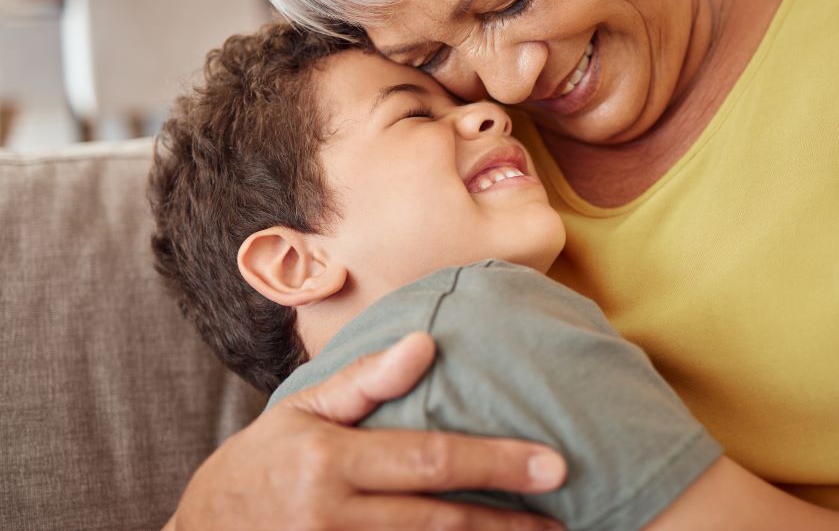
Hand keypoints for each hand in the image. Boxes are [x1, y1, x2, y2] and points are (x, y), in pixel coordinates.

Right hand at [169, 332, 566, 530]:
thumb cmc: (259, 464)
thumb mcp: (302, 410)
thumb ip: (364, 380)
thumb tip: (426, 343)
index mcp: (331, 462)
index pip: (429, 461)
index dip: (494, 463)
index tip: (550, 463)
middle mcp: (335, 518)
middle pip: (439, 521)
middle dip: (507, 521)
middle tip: (562, 517)